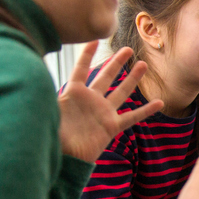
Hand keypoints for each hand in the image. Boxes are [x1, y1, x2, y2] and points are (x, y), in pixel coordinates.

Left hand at [57, 42, 163, 161]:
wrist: (64, 158)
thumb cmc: (53, 135)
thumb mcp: (48, 111)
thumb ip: (48, 95)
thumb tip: (39, 78)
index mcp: (74, 94)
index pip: (81, 70)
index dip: (87, 55)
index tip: (94, 40)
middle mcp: (91, 101)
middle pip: (106, 77)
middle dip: (116, 63)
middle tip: (127, 49)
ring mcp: (103, 113)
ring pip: (121, 92)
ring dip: (132, 79)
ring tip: (142, 65)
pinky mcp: (111, 126)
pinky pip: (132, 117)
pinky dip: (145, 110)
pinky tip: (159, 103)